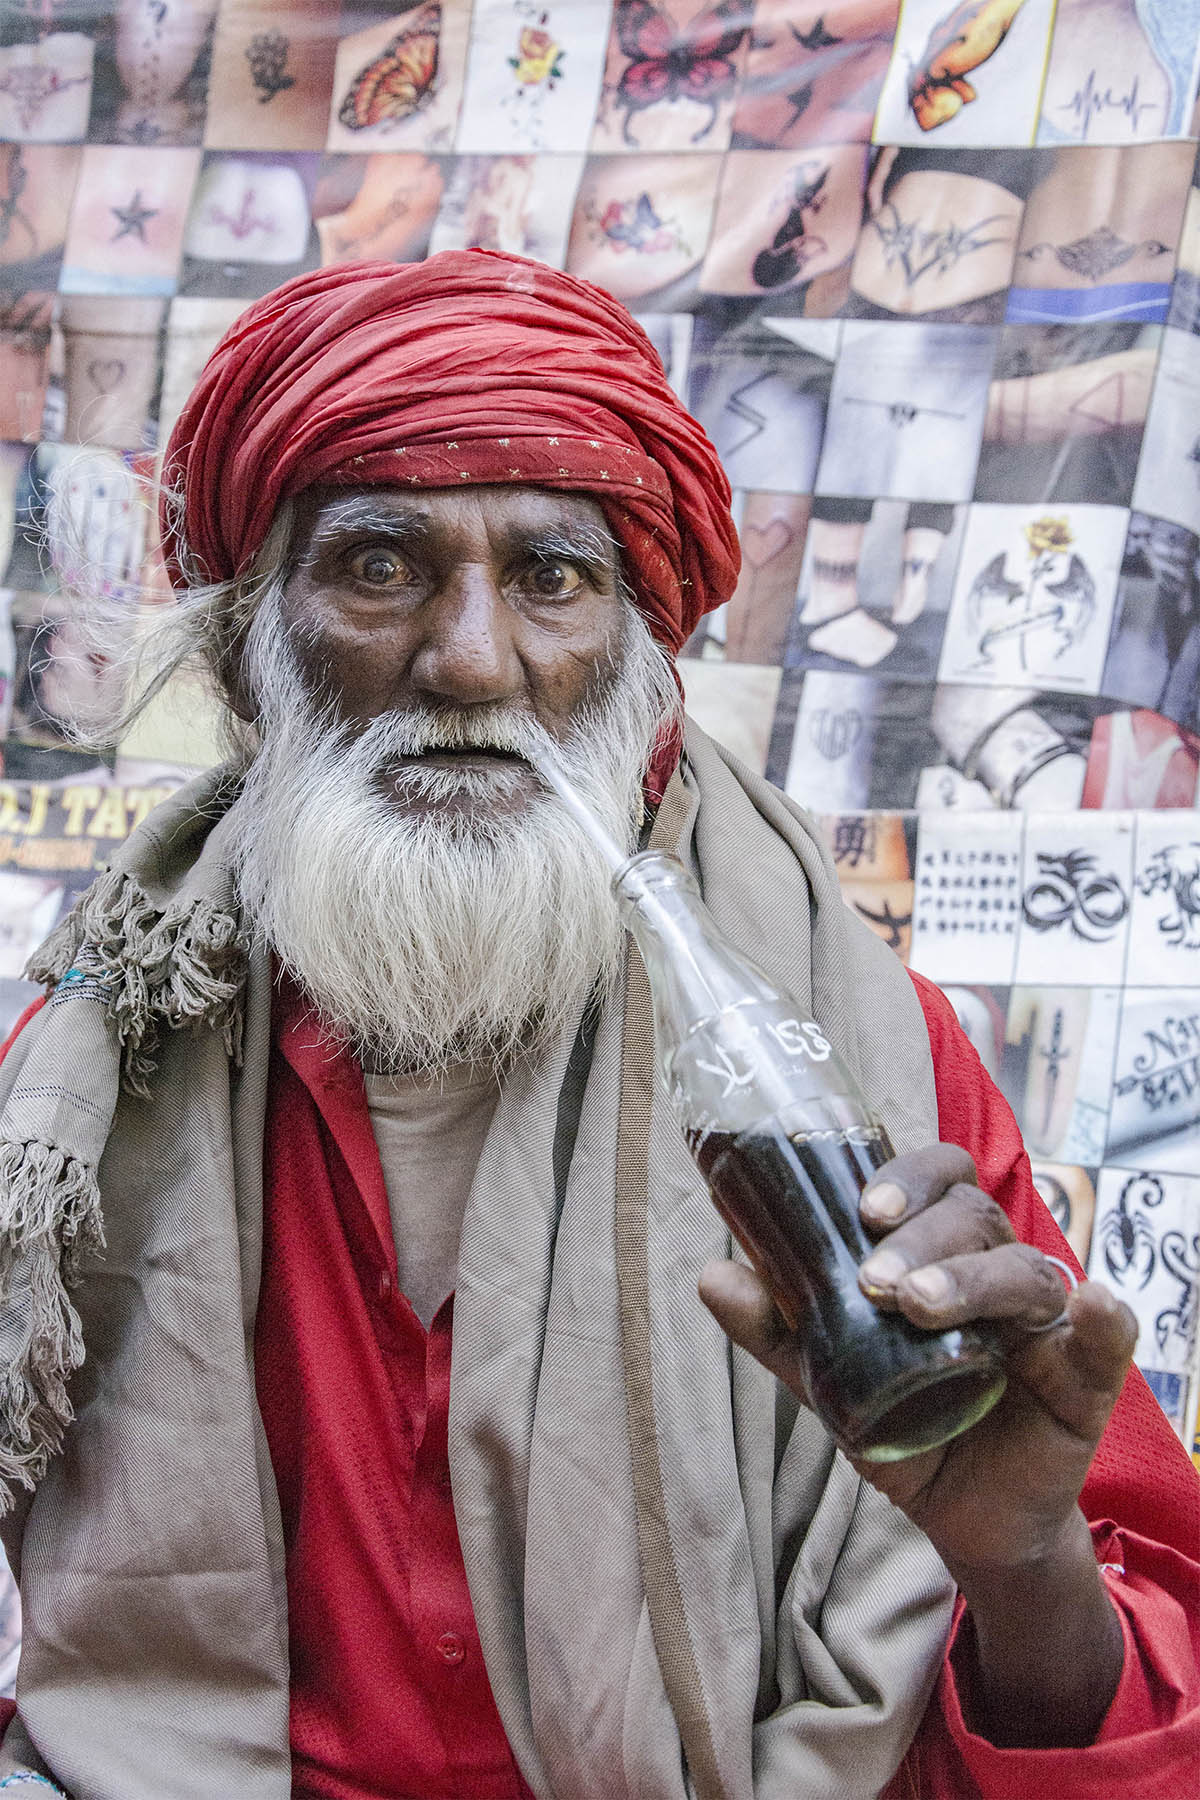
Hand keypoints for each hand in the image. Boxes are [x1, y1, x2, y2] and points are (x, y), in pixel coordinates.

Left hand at [699, 1142, 1136, 1745]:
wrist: (961, 1518)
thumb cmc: (903, 1425)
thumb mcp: (830, 1379)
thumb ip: (778, 1329)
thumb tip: (711, 1274)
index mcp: (943, 1251)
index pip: (938, 1180)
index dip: (906, 1178)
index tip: (864, 1209)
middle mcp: (996, 1270)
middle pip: (974, 1218)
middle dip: (922, 1240)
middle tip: (876, 1282)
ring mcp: (1045, 1322)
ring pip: (1023, 1271)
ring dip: (971, 1279)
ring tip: (918, 1307)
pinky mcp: (1085, 1378)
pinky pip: (1110, 1337)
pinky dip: (1108, 1319)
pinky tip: (1095, 1305)